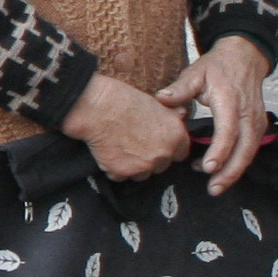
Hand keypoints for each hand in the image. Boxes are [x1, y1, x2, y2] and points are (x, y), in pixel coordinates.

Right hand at [64, 70, 192, 183]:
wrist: (97, 107)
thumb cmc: (123, 100)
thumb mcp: (156, 103)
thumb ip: (170, 116)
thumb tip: (180, 115)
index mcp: (176, 136)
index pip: (180, 153)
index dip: (167, 149)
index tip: (156, 145)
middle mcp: (164, 153)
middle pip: (160, 166)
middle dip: (149, 159)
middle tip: (133, 145)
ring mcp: (144, 165)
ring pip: (141, 174)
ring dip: (132, 166)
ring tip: (118, 149)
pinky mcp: (122, 171)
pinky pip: (119, 176)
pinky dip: (112, 168)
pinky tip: (106, 153)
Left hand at [159, 34, 273, 189]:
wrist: (244, 58)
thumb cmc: (217, 66)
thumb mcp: (196, 72)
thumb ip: (180, 88)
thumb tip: (161, 99)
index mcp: (231, 103)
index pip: (228, 132)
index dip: (220, 151)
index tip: (208, 167)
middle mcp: (248, 115)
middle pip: (245, 149)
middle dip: (231, 172)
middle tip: (214, 189)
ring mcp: (256, 121)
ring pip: (250, 152)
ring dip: (234, 171)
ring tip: (215, 186)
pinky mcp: (257, 126)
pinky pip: (250, 148)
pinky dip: (238, 162)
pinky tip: (219, 171)